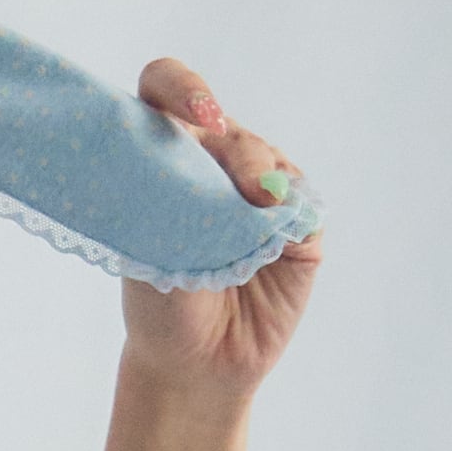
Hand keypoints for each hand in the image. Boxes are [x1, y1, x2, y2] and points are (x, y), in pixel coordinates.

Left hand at [117, 58, 326, 400]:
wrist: (194, 364)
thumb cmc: (159, 302)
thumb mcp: (150, 245)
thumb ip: (182, 198)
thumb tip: (237, 171)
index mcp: (163, 154)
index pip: (166, 89)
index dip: (182, 86)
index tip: (199, 114)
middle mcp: (213, 163)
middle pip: (226, 128)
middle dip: (232, 151)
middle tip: (235, 179)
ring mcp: (259, 189)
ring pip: (267, 160)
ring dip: (259, 180)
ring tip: (255, 212)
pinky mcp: (298, 223)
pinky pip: (301, 204)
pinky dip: (289, 217)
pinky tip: (278, 236)